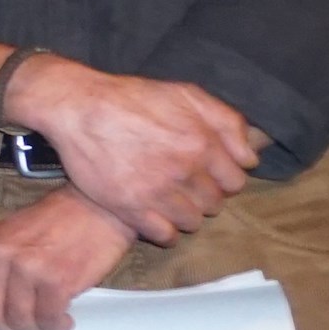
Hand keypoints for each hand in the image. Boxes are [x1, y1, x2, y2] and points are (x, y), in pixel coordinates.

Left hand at [0, 187, 138, 329]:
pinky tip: (64, 321)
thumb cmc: (58, 222)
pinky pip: (46, 321)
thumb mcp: (10, 234)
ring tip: (49, 325)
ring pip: (18, 322)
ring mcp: (26, 267)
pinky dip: (55, 328)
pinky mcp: (55, 280)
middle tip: (27, 329)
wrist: (98, 205)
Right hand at [15, 59, 261, 241]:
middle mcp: (184, 171)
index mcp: (202, 144)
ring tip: (171, 201)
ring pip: (192, 223)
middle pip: (214, 204)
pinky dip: (166, 232)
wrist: (79, 107)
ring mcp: (157, 193)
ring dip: (186, 215)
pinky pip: (164, 236)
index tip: (207, 174)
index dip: (222, 178)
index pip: (235, 182)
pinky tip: (158, 219)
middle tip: (185, 186)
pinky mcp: (130, 209)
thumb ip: (226, 121)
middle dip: (204, 196)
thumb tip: (250, 157)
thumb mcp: (186, 93)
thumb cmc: (132, 97)